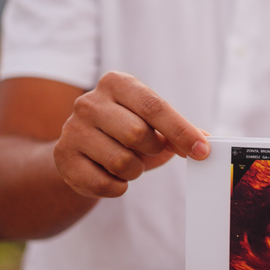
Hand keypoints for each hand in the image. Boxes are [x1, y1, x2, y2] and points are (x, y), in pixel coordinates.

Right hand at [53, 71, 208, 198]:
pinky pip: (104, 184)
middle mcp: (90, 101)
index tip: (202, 151)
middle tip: (148, 151)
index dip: (181, 131)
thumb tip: (207, 142)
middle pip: (138, 134)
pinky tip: (111, 175)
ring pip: (122, 162)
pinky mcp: (62, 157)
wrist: (80, 152)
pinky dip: (118, 187)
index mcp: (116, 83)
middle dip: (152, 150)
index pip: (154, 106)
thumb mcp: (153, 125)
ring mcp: (72, 129)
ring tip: (127, 162)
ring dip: (135, 171)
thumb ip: (180, 131)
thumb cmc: (125, 133)